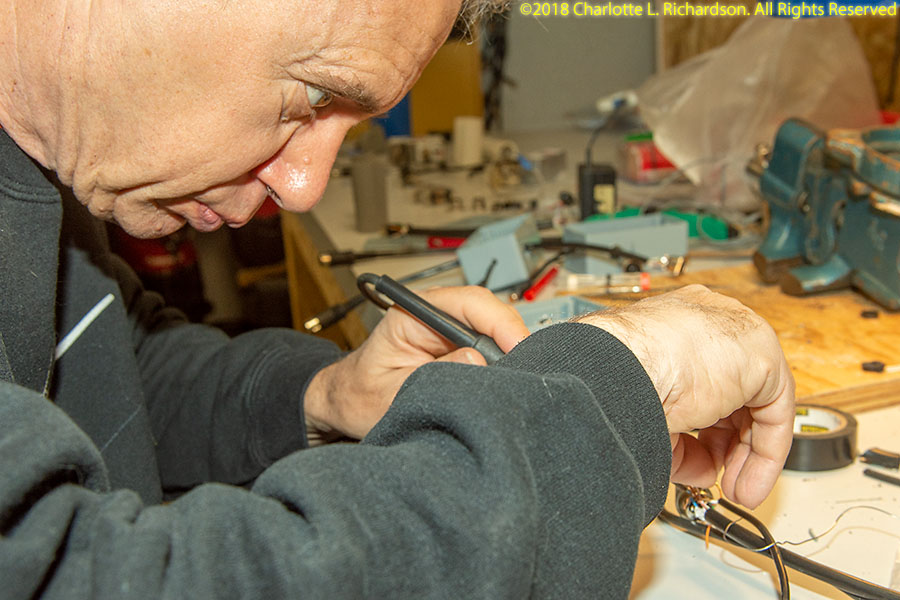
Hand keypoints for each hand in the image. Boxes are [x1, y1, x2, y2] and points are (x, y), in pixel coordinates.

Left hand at [304, 285, 529, 439]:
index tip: (516, 347)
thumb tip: (476, 360)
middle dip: (512, 340)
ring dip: (509, 355)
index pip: (469, 303)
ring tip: (515, 382)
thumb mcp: (389, 394)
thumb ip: (430, 378)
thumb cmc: (360, 394)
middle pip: (491, 315)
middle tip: (524, 373)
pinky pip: (494, 351)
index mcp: (413, 312)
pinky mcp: (462, 350)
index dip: (499, 323)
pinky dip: (504, 365)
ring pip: (497, 333)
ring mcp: (452, 332)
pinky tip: (506, 383)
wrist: (349, 404)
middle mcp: (437, 316)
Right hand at [575, 285, 794, 507]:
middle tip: (722, 476)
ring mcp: (735, 334)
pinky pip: (774, 411)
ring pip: (759, 402)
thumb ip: (679, 439)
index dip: (708, 426)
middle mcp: (706, 326)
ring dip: (748, 454)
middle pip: (736, 392)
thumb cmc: (613, 380)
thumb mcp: (650, 413)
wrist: (616, 370)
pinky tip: (747, 480)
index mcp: (673, 328)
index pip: (705, 378)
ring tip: (737, 487)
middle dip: (730, 443)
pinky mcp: (760, 354)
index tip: (703, 457)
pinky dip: (765, 453)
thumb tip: (698, 468)